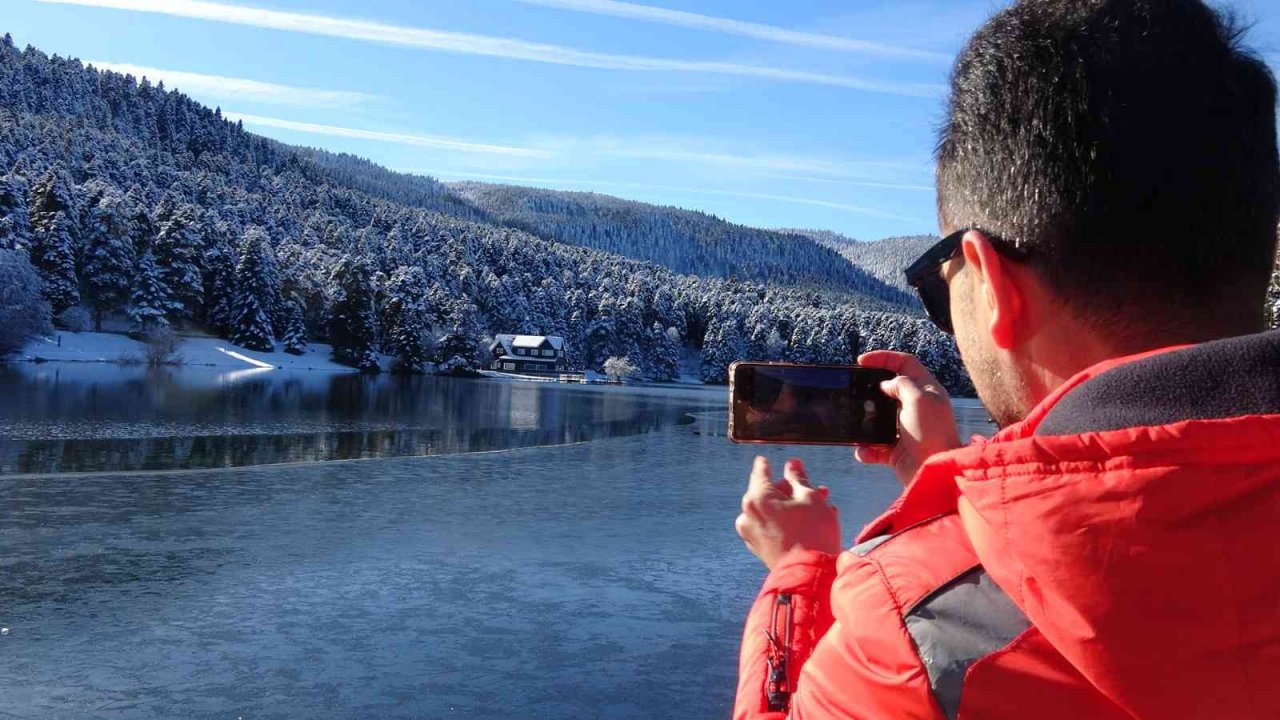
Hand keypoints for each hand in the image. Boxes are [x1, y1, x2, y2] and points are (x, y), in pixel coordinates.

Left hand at [735, 457, 841, 569]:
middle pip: (769, 494)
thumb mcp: (811, 498)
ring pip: (773, 512)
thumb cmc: (813, 534)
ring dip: (794, 507)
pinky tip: (811, 524)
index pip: (760, 472)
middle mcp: (748, 515)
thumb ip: (799, 478)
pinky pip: (773, 528)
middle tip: (817, 490)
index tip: (767, 459)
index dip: (767, 464)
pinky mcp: (759, 549)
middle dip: (793, 490)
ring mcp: (751, 534)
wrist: (809, 575)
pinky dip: (787, 523)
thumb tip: (792, 463)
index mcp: (757, 498)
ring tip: (821, 508)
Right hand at [855, 350, 962, 485]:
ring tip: (856, 423)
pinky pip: (876, 445)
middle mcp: (916, 408)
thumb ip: (901, 384)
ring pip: (879, 418)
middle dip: (870, 390)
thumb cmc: (932, 433)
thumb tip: (886, 385)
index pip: (905, 364)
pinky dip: (867, 449)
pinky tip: (864, 451)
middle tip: (854, 391)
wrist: (934, 471)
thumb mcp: (919, 399)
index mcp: (926, 391)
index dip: (884, 358)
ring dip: (865, 422)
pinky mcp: (897, 450)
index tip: (861, 361)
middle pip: (889, 390)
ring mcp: (906, 429)